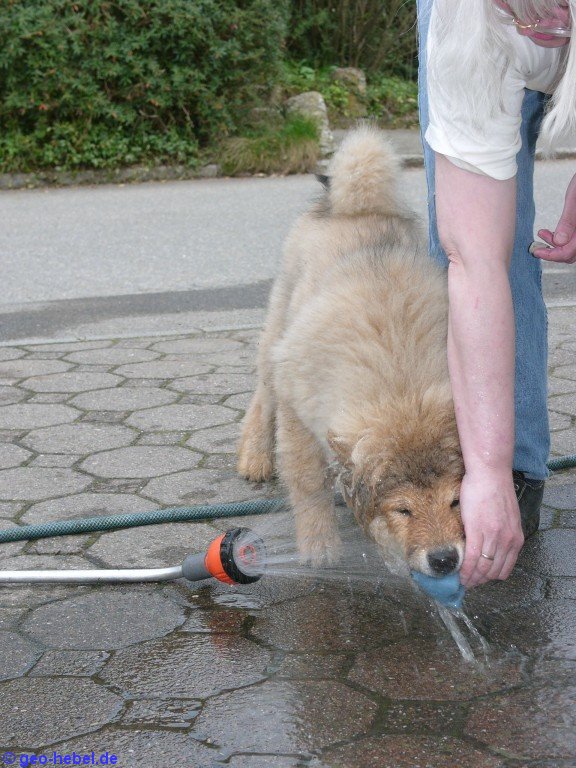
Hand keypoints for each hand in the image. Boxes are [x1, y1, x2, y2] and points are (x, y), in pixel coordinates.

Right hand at [458, 472, 523, 587]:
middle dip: (480, 581)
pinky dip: (465, 569)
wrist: (490, 474)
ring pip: (482, 567)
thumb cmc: (495, 491)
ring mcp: (493, 536)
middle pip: (493, 571)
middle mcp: (508, 541)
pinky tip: (460, 573)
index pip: (504, 569)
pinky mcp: (478, 531)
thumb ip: (502, 533)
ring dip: (472, 578)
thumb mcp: (507, 517)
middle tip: (468, 584)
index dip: (491, 578)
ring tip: (462, 580)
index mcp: (516, 538)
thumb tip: (489, 546)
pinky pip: (472, 557)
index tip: (480, 580)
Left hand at [532, 172, 575, 262]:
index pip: (568, 253)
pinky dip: (561, 239)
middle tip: (537, 247)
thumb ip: (568, 221)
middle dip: (552, 252)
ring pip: (571, 248)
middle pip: (570, 254)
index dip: (551, 255)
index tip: (536, 252)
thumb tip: (559, 241)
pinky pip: (573, 240)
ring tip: (542, 233)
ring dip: (556, 245)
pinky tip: (550, 232)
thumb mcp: (574, 200)